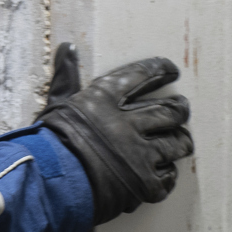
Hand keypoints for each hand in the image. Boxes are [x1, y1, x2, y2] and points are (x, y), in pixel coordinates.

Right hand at [35, 43, 193, 222]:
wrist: (50, 183)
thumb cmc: (48, 144)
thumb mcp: (57, 104)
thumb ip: (66, 78)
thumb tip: (66, 48)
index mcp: (106, 100)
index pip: (142, 75)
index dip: (160, 69)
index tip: (172, 69)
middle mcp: (128, 123)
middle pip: (169, 111)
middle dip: (179, 109)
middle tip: (181, 108)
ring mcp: (140, 154)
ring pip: (177, 143)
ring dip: (181, 141)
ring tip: (182, 140)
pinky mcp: (144, 183)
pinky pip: (168, 177)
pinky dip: (169, 174)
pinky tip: (167, 172)